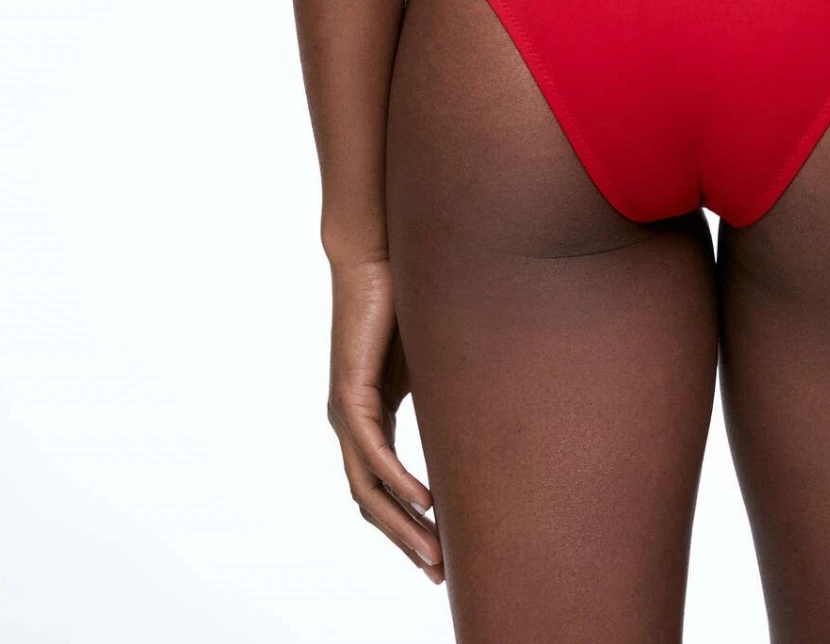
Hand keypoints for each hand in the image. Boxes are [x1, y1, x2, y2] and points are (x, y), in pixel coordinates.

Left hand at [327, 253, 443, 582]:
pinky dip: (399, 483)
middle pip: (373, 502)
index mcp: (369, 417)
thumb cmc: (404, 298)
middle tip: (438, 573)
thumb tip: (484, 415)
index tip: (441, 551)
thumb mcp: (432, 361)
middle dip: (407, 540)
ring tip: (434, 554)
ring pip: (369, 489)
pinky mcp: (349, 394)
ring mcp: (345, 412)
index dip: (409, 523)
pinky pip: (372, 454)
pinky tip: (426, 502)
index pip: (383, 488)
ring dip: (403, 525)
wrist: (376, 254)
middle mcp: (350, 422)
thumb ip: (445, 392)